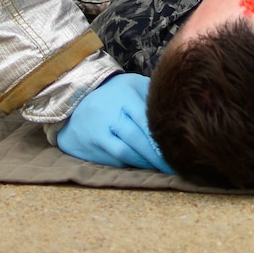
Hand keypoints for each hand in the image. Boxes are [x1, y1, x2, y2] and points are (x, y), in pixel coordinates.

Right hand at [57, 73, 173, 173]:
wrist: (75, 101)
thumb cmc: (114, 93)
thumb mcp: (132, 85)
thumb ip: (151, 95)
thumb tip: (178, 107)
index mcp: (123, 96)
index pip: (144, 118)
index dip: (160, 136)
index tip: (177, 147)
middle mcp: (109, 114)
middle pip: (135, 138)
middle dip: (156, 154)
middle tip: (173, 165)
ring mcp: (98, 132)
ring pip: (124, 152)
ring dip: (144, 162)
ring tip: (161, 167)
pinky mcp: (92, 147)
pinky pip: (114, 160)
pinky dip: (130, 164)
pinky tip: (143, 166)